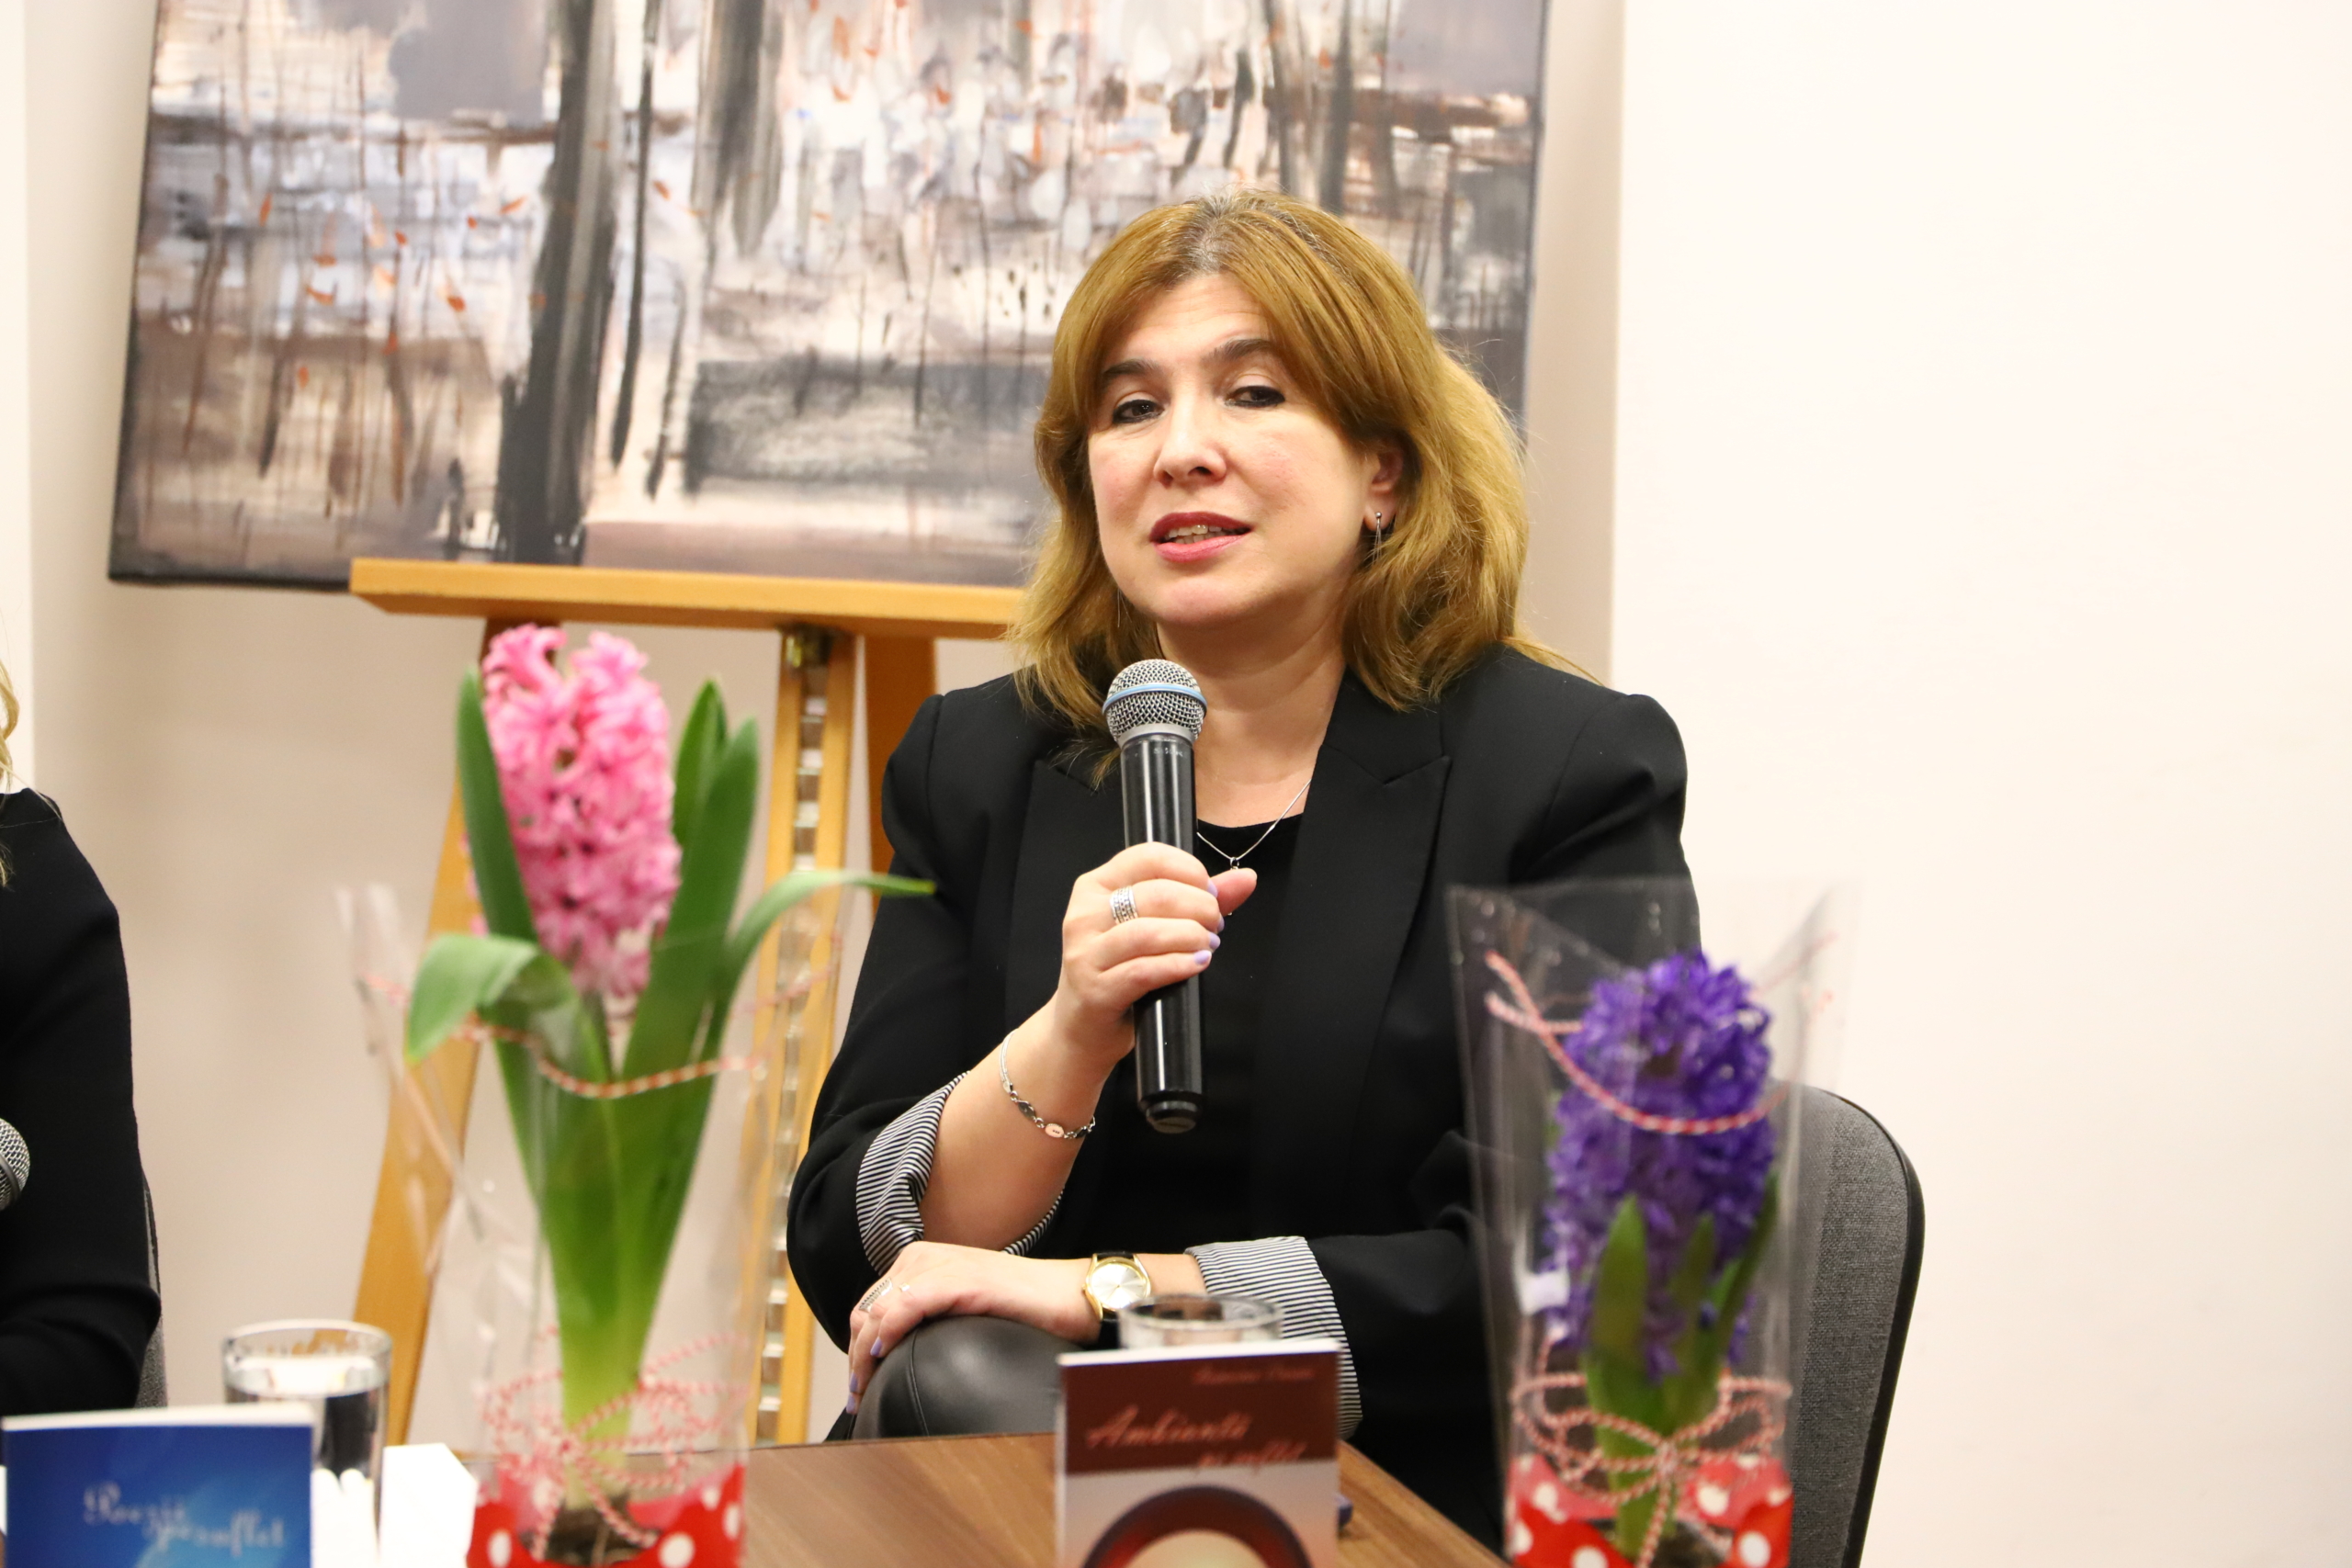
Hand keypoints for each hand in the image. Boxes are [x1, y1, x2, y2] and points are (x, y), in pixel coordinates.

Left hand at [844, 1243, 1094, 1410]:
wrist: (1070, 1295)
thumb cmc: (1024, 1308)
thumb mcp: (963, 1306)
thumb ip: (930, 1315)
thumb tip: (895, 1354)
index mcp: (923, 1261)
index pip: (869, 1305)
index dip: (857, 1346)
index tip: (859, 1386)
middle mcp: (926, 1258)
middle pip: (867, 1309)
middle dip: (856, 1356)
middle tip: (858, 1397)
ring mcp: (944, 1265)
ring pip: (879, 1309)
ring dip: (865, 1352)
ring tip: (867, 1389)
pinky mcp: (963, 1279)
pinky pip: (908, 1304)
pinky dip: (889, 1331)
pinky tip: (885, 1355)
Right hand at [1048, 842, 1255, 1075]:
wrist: (1082, 1027)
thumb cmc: (1118, 971)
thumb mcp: (1152, 927)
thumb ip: (1197, 899)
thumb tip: (1245, 878)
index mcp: (1096, 886)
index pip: (1148, 857)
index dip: (1189, 871)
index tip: (1211, 892)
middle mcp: (1084, 914)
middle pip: (1155, 894)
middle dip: (1198, 907)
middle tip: (1215, 925)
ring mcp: (1085, 952)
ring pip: (1147, 932)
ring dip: (1190, 937)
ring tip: (1207, 946)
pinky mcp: (1094, 989)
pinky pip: (1142, 971)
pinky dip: (1177, 965)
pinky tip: (1195, 965)